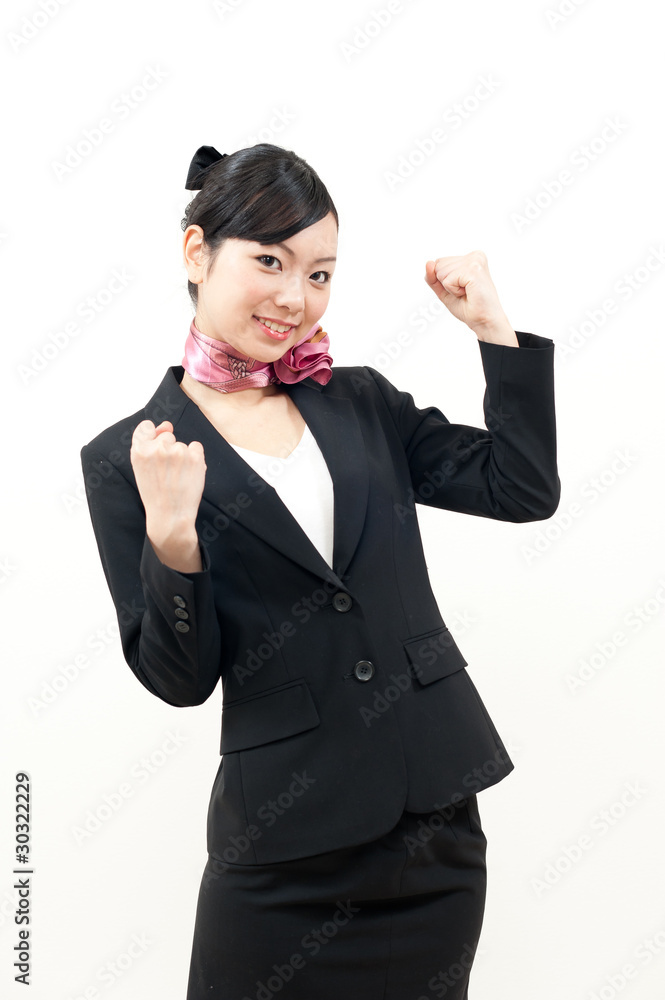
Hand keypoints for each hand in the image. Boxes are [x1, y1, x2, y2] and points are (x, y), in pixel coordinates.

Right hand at [130, 420, 205, 570]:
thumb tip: (166, 425)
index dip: (152, 435)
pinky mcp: (194, 456)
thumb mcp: (143, 469)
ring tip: (177, 478)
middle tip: (167, 473)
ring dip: (182, 457)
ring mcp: (177, 451)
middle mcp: (157, 448)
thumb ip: (151, 443)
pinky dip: (195, 458)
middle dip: (169, 450)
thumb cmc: (155, 494)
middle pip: (167, 437)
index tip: (155, 448)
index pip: (145, 427)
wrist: (170, 516)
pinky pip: (196, 447)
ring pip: (182, 445)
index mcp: (139, 451)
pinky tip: (189, 474)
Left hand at [424, 250, 517, 344]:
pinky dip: (453, 291)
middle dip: (446, 283)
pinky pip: (447, 281)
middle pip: (439, 265)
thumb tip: (428, 262)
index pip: (439, 262)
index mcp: (471, 257)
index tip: (462, 288)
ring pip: (441, 272)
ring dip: (450, 288)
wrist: (484, 321)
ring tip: (467, 292)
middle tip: (464, 292)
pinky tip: (468, 293)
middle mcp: (475, 256)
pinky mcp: (473, 270)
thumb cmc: (468, 307)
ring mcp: (475, 261)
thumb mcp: (444, 290)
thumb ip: (433, 277)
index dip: (444, 281)